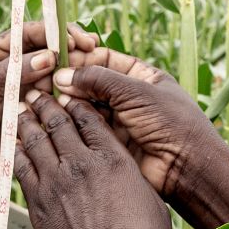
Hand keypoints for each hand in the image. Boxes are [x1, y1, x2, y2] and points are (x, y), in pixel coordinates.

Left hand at [0, 22, 97, 191]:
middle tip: (92, 52)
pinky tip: (83, 93)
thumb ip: (13, 72)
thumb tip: (48, 56)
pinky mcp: (33, 112)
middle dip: (68, 49)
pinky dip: (69, 94)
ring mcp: (22, 90)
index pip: (26, 34)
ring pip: (53, 73)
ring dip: (71, 71)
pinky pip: (55, 97)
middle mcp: (9, 69)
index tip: (75, 38)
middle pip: (44, 50)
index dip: (52, 32)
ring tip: (91, 72)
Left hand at [13, 93, 169, 228]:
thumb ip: (132, 180)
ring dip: (27, 119)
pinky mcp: (37, 200)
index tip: (72, 94)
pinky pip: (22, 165)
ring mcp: (56, 180)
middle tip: (38, 90)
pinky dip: (17, 149)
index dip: (79, 102)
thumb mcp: (149, 200)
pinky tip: (14, 142)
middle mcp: (81, 162)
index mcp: (113, 158)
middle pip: (58, 121)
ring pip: (36, 138)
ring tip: (21, 106)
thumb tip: (127, 177)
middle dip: (47, 102)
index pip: (90, 118)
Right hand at [53, 50, 215, 199]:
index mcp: (142, 77)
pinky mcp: (111, 144)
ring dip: (66, 103)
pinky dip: (70, 124)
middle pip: (92, 83)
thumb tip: (62, 75)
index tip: (56, 59)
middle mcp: (129, 97)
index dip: (80, 59)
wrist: (188, 169)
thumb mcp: (136, 93)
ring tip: (40, 98)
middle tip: (42, 80)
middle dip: (69, 82)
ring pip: (86, 107)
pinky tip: (50, 119)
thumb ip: (98, 80)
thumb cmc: (172, 124)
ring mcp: (120, 121)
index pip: (104, 59)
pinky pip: (86, 130)